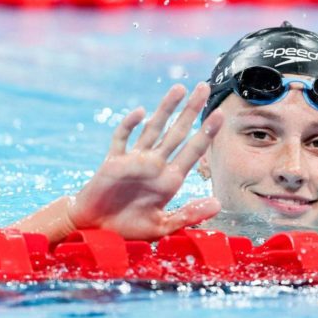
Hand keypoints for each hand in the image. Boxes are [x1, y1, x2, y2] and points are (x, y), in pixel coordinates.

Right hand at [66, 82, 222, 240]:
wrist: (96, 230)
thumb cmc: (129, 229)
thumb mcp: (163, 226)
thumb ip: (189, 215)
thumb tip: (218, 204)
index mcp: (170, 180)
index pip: (193, 150)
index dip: (206, 132)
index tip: (221, 114)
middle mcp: (155, 165)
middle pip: (177, 132)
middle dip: (191, 110)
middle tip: (205, 87)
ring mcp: (135, 160)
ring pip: (154, 129)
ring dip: (166, 108)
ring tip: (180, 88)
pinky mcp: (113, 162)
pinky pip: (122, 139)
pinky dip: (130, 125)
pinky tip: (140, 112)